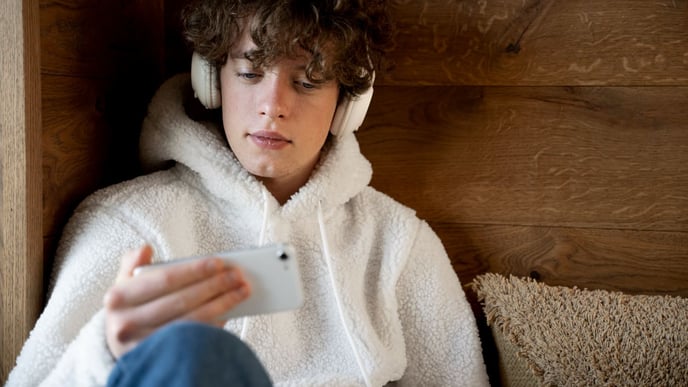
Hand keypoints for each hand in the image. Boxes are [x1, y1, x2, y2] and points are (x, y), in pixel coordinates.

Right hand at [103, 245, 249, 358]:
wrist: (120, 347)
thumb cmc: (131, 309)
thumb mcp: (124, 285)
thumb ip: (133, 264)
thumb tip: (145, 249)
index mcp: (118, 298)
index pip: (163, 280)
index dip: (193, 270)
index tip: (219, 262)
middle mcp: (126, 324)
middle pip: (181, 301)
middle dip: (214, 286)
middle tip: (237, 275)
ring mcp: (142, 346)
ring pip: (191, 322)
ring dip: (222, 304)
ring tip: (241, 290)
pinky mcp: (159, 361)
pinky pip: (194, 340)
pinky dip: (214, 325)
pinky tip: (229, 312)